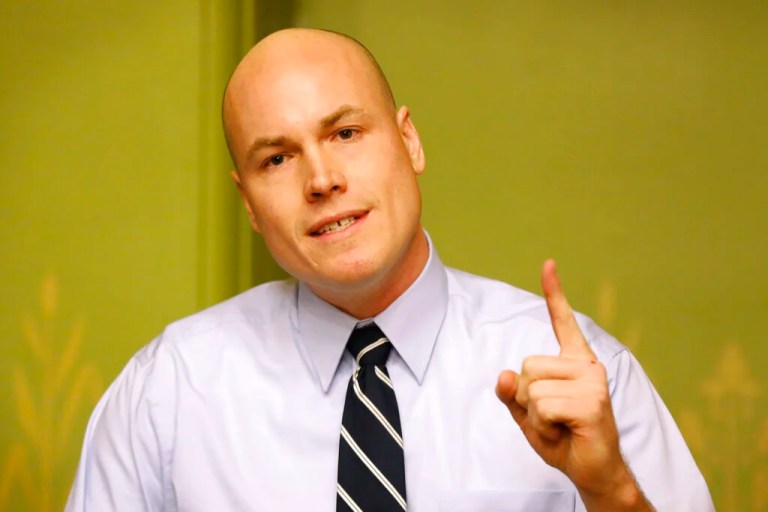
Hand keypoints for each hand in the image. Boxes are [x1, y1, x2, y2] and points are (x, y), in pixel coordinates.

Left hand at [495, 260, 650, 510]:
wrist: (592, 471)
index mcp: (574, 362)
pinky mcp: (593, 402)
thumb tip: (505, 374)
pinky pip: (542, 406)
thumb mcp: (529, 415)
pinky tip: (566, 432)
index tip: (548, 264)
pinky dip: (544, 426)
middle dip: (527, 398)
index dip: (554, 293)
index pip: (562, 322)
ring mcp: (593, 381)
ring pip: (532, 387)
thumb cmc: (563, 438)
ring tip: (560, 425)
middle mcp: (587, 365)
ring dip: (536, 415)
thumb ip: (513, 394)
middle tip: (553, 417)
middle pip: (526, 366)